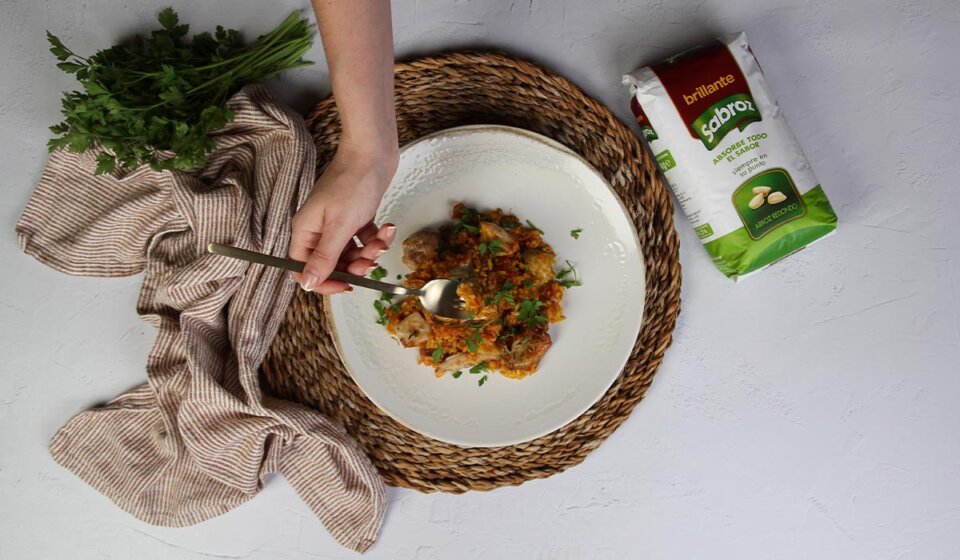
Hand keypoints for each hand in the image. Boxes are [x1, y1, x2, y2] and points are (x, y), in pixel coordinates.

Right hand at [289, 146, 398, 293]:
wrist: (373, 152)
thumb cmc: (353, 182)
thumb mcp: (340, 225)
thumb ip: (325, 257)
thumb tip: (308, 284)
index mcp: (305, 231)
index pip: (303, 269)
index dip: (323, 281)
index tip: (345, 284)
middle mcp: (318, 229)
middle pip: (331, 264)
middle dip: (354, 266)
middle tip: (370, 261)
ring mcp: (337, 223)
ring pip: (351, 253)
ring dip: (370, 252)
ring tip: (382, 239)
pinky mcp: (355, 218)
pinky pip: (363, 238)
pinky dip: (376, 238)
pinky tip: (387, 227)